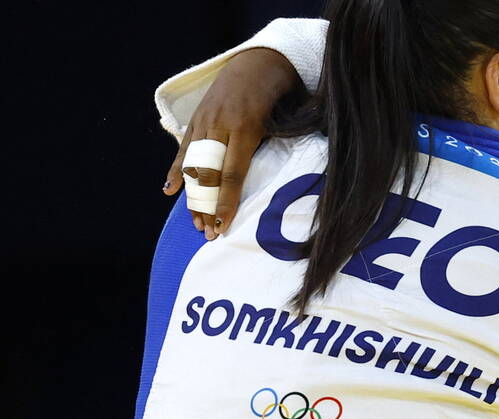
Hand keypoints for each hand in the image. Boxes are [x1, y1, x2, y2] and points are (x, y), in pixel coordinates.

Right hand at [163, 48, 301, 239]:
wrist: (258, 61)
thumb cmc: (280, 95)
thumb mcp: (286, 122)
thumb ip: (279, 150)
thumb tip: (282, 184)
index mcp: (245, 128)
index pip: (232, 173)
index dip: (227, 201)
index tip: (224, 225)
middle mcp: (220, 126)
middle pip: (209, 174)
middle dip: (208, 207)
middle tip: (209, 233)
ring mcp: (205, 122)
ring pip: (195, 165)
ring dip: (193, 196)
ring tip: (195, 221)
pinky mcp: (197, 119)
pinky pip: (185, 148)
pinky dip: (176, 170)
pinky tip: (169, 190)